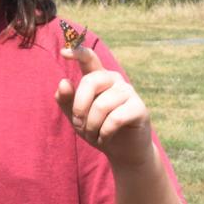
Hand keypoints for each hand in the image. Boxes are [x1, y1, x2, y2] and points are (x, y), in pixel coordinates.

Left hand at [55, 44, 152, 168]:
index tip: (63, 52)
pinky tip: (105, 138)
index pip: (88, 58)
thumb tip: (63, 82)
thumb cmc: (97, 129)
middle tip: (79, 126)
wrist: (123, 151)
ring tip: (93, 136)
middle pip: (90, 82)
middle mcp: (114, 79)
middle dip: (79, 108)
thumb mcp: (76, 116)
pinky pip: (115, 119)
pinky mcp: (139, 108)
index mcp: (97, 77)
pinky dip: (104, 133)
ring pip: (101, 106)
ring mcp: (128, 92)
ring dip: (91, 126)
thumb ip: (66, 100)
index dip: (77, 52)